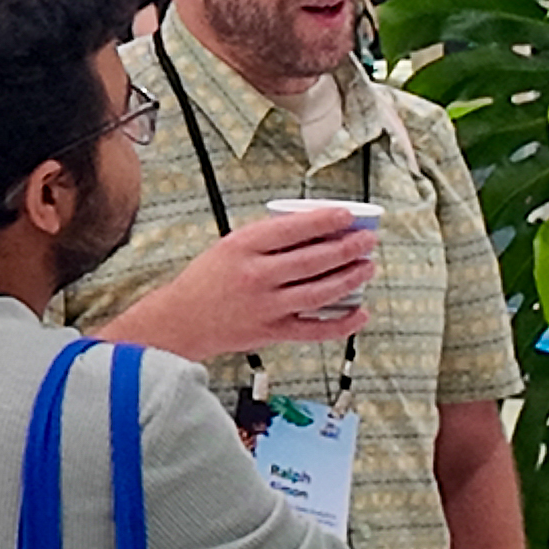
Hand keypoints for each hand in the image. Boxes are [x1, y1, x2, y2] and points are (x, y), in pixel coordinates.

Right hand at [123, 213, 378, 357]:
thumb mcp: (230, 245)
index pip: (292, 229)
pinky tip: (359, 312)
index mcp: (242, 247)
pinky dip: (342, 323)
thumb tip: (315, 230)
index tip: (347, 215)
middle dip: (347, 248)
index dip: (325, 220)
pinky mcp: (272, 332)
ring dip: (350, 278)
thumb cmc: (206, 280)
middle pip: (313, 260)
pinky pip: (315, 329)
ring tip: (367, 267)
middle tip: (367, 241)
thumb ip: (268, 238)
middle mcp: (256, 276)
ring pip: (320, 292)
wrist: (182, 320)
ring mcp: (266, 306)